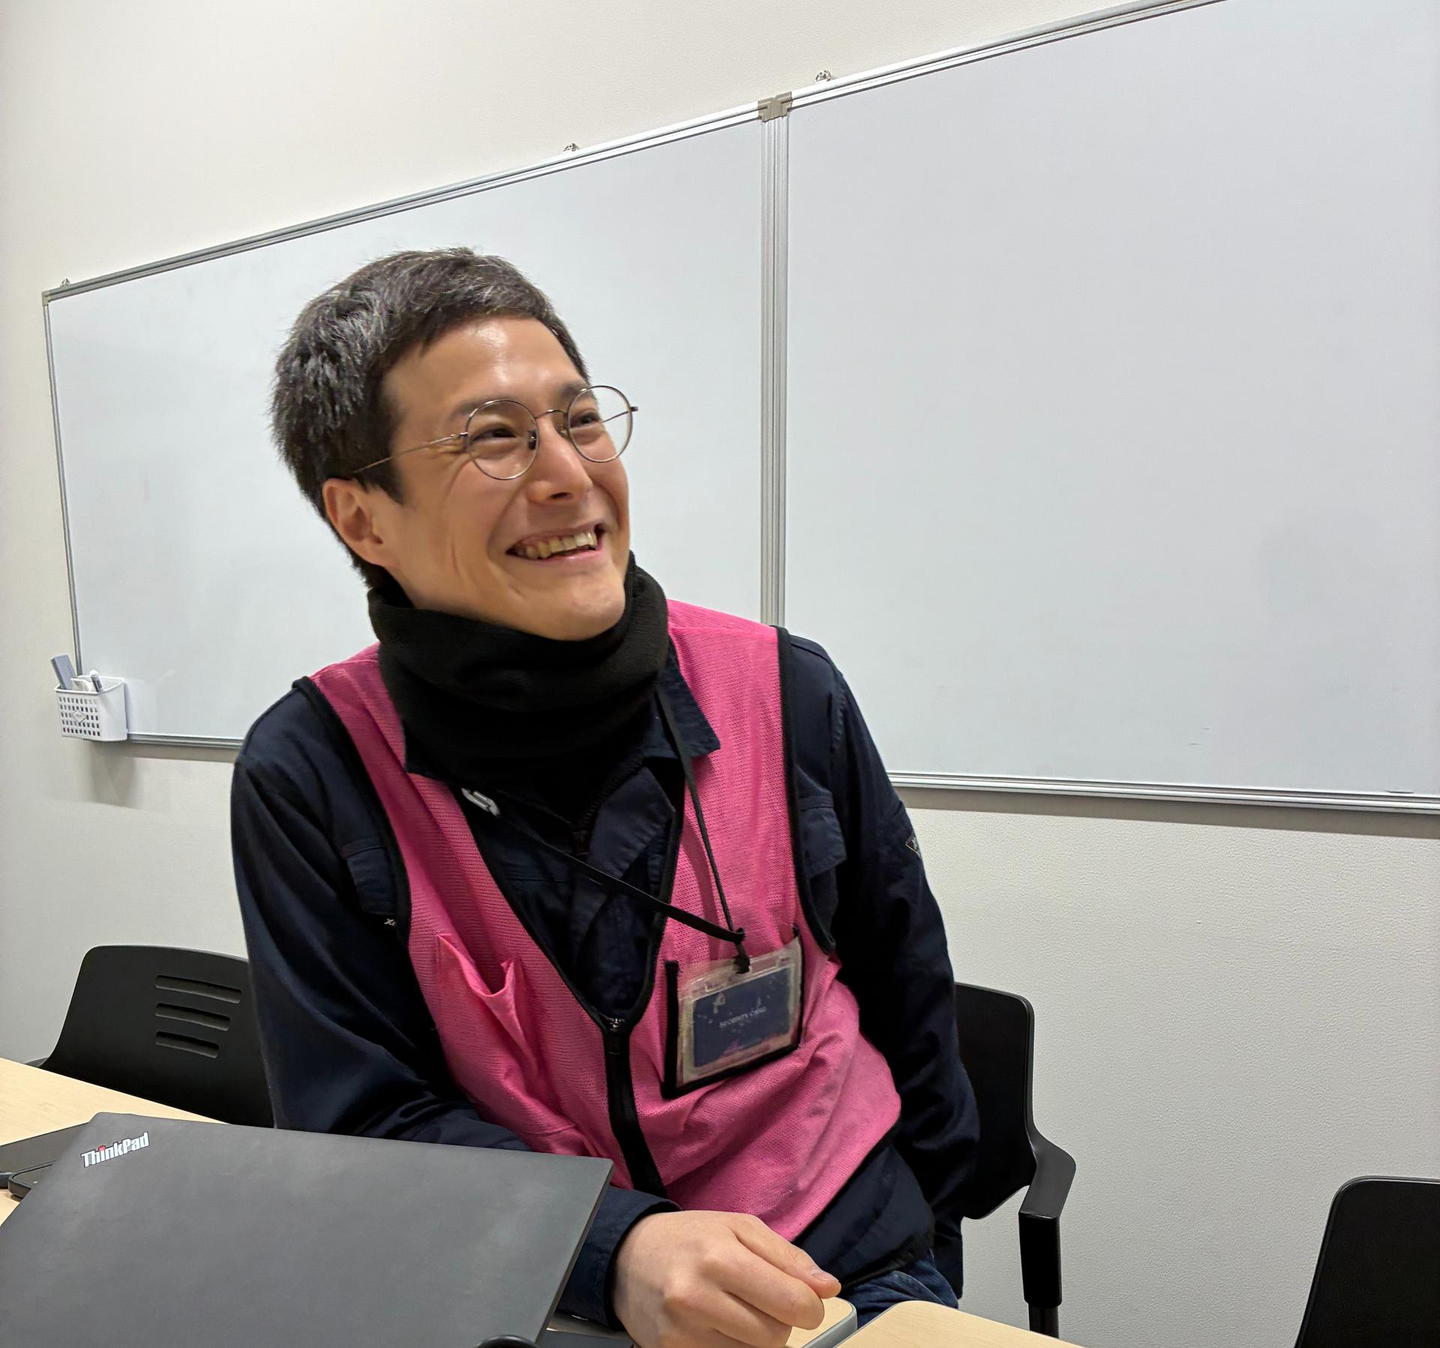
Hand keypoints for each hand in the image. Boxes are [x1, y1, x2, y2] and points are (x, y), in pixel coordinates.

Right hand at [613, 1210, 841, 1347]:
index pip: (793, 1303)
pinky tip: (715, 1323)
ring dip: (754, 1336)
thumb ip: (788, 1257)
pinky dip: (729, 1346)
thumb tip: (828, 1287)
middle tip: (759, 1298)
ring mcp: (680, 1331)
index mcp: (721, 1257)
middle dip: (778, 1321)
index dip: (809, 1306)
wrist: (627, 1256)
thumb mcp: (740, 1227)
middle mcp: (697, 1296)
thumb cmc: (690, 1238)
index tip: (803, 1300)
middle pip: (775, 1337)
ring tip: (733, 1308)